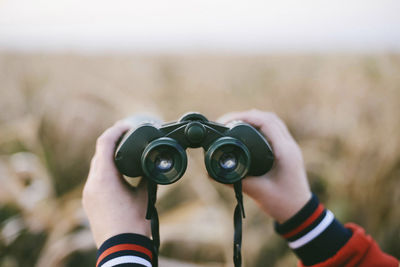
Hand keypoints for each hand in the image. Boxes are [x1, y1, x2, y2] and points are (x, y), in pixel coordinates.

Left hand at [82, 121, 149, 247]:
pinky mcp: (89, 202)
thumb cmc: (134, 223)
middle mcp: (92, 183)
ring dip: (108, 157)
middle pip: (98, 154)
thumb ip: (146, 177)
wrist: (122, 247)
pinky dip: (105, 171)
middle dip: (112, 142)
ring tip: (123, 153)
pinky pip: (95, 179)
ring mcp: (88, 193)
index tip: (127, 125)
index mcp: (104, 178)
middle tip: (128, 136)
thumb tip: (151, 165)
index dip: (116, 130)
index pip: (104, 143)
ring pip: (96, 167)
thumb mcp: (144, 196)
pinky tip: (117, 174)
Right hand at [218, 109, 311, 222]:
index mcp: (284, 151)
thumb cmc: (283, 203)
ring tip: (232, 124)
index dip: (243, 117)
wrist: (300, 212)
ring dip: (252, 118)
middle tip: (224, 122)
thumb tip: (211, 173)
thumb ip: (234, 181)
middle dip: (245, 116)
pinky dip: (258, 126)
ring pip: (271, 121)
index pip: (265, 122)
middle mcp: (288, 145)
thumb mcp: (257, 191)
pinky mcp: (285, 151)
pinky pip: (273, 130)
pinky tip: (246, 131)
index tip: (224, 121)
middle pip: (268, 117)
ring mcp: (289, 147)